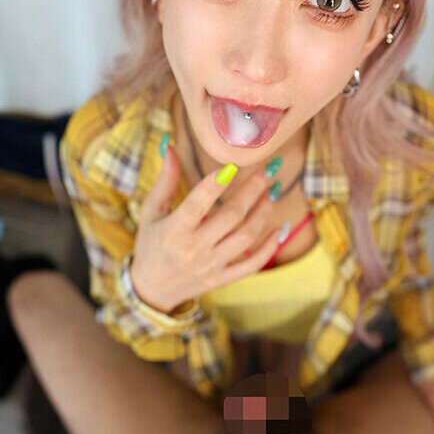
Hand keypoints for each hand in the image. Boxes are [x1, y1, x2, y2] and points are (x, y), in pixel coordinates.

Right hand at [130, 143, 283, 313]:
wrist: (150, 289)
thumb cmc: (150, 243)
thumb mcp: (151, 211)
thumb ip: (165, 179)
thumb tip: (168, 144)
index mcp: (174, 230)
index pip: (197, 204)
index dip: (215, 185)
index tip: (233, 164)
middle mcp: (193, 249)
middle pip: (231, 216)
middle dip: (253, 189)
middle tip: (269, 168)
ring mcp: (210, 266)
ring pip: (246, 236)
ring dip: (264, 211)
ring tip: (274, 190)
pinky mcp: (222, 279)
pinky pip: (252, 264)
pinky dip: (271, 247)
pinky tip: (282, 228)